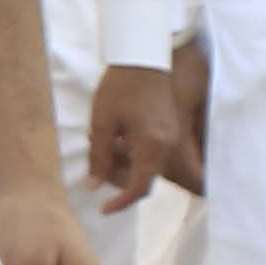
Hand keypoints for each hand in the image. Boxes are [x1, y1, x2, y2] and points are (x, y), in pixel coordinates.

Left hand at [86, 60, 187, 209]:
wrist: (143, 56)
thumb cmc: (120, 86)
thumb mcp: (101, 122)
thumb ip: (99, 157)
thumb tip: (94, 185)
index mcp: (152, 144)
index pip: (140, 187)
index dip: (122, 202)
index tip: (103, 208)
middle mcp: (167, 144)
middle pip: (144, 177)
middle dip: (118, 177)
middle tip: (96, 162)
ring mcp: (172, 136)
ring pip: (147, 165)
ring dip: (124, 163)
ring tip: (101, 143)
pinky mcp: (170, 128)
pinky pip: (151, 151)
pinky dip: (132, 152)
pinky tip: (115, 137)